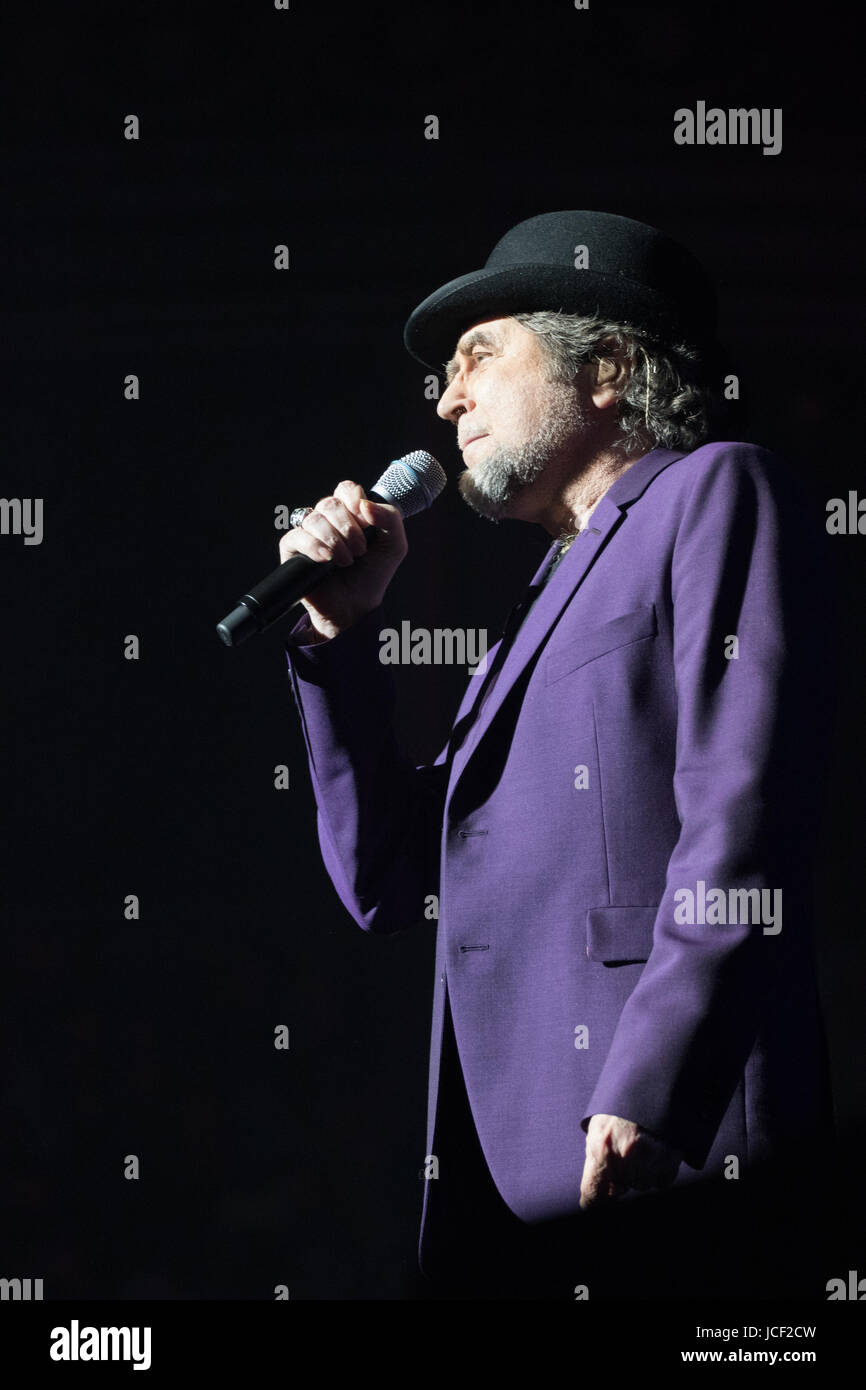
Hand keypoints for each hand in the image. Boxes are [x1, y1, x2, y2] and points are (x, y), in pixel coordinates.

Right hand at [278, 480, 406, 639]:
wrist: (356, 606)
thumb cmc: (372, 575)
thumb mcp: (394, 545)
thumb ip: (389, 518)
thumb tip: (364, 504)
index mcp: (349, 513)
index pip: (346, 489)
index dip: (354, 500)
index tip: (366, 521)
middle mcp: (327, 520)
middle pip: (330, 503)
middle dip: (349, 527)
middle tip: (360, 550)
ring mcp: (308, 534)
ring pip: (314, 519)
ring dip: (335, 541)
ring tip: (346, 561)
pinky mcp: (292, 550)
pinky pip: (296, 536)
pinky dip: (314, 546)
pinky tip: (325, 560)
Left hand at [579, 1113, 681, 1208]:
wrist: (653, 1081)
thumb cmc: (621, 1104)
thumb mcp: (598, 1127)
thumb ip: (596, 1159)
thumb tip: (603, 1188)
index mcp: (602, 1150)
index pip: (592, 1194)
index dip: (592, 1203)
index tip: (593, 1203)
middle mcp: (626, 1159)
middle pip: (622, 1188)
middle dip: (621, 1176)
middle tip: (624, 1152)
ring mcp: (650, 1160)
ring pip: (643, 1184)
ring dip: (641, 1172)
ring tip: (641, 1144)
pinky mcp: (671, 1159)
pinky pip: (663, 1180)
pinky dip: (659, 1170)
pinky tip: (655, 1149)